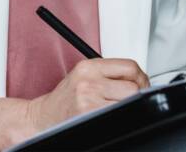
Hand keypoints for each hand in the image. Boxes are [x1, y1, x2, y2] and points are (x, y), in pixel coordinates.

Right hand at [27, 58, 149, 132]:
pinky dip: (121, 118)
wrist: (43, 117)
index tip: (141, 84)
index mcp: (89, 67)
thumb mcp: (84, 75)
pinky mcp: (89, 117)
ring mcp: (89, 101)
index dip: (141, 77)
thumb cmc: (65, 98)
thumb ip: (108, 73)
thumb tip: (138, 79)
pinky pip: (117, 117)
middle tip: (134, 99)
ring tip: (122, 108)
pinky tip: (114, 117)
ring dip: (130, 107)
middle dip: (138, 94)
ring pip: (128, 103)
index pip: (129, 67)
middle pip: (133, 87)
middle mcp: (89, 81)